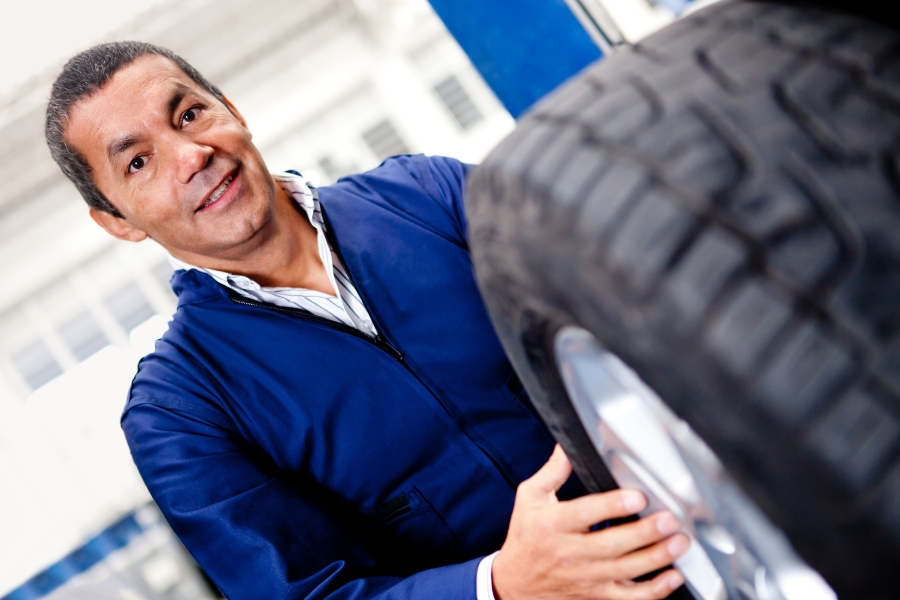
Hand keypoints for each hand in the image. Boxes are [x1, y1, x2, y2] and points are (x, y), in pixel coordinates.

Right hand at [491, 445, 688, 599]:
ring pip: (626, 571)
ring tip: (679, 541)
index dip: (613, 506)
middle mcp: (570, 553)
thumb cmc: (526, 536)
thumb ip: (552, 471)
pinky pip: (630, 598)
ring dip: (657, 557)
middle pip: (612, 544)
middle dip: (645, 532)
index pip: (585, 514)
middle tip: (670, 519)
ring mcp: (586, 577)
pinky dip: (655, 590)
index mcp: (553, 524)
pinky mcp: (597, 595)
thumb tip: (568, 445)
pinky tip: (673, 576)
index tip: (638, 496)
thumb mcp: (530, 497)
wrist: (516, 583)